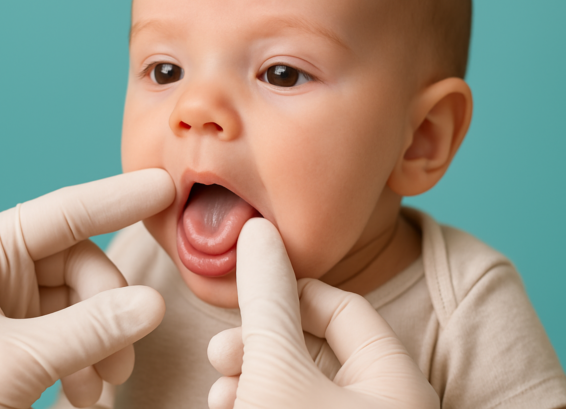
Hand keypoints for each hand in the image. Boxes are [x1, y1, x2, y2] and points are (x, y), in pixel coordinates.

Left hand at [0, 169, 174, 408]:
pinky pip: (79, 332)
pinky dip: (91, 360)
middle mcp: (0, 269)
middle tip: (119, 355)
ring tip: (101, 382)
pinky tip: (83, 391)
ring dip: (104, 342)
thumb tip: (153, 304)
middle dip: (110, 308)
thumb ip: (89, 329)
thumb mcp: (14, 359)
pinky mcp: (25, 340)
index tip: (167, 187)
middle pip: (85, 264)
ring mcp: (14, 306)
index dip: (119, 198)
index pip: (66, 212)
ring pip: (88, 302)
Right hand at [207, 218, 438, 408]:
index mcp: (399, 383)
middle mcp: (387, 406)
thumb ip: (268, 299)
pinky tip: (228, 406)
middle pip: (317, 346)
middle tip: (222, 351)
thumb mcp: (277, 370)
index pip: (345, 308)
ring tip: (220, 390)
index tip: (247, 293)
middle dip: (260, 341)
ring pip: (300, 384)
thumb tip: (258, 229)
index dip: (289, 291)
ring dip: (252, 375)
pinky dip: (261, 401)